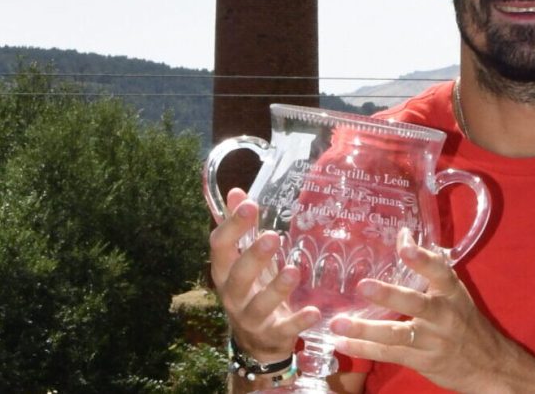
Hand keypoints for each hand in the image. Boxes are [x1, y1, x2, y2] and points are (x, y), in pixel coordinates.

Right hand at [209, 188, 320, 362]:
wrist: (258, 342)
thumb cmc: (253, 290)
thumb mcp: (245, 259)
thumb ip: (243, 228)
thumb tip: (236, 192)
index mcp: (225, 272)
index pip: (220, 247)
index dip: (232, 226)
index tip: (249, 205)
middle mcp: (233, 296)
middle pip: (237, 276)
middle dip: (253, 256)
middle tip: (272, 237)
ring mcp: (251, 318)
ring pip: (259, 304)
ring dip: (276, 288)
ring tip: (292, 270)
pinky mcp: (272, 335)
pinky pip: (284, 329)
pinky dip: (298, 321)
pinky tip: (313, 311)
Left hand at [328, 229, 513, 392]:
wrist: (488, 364)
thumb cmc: (465, 321)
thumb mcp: (454, 292)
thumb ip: (429, 268)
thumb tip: (403, 234)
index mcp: (451, 292)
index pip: (439, 271)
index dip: (422, 258)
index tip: (403, 244)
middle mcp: (444, 315)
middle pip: (416, 304)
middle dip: (389, 295)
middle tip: (362, 286)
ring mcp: (432, 340)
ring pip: (396, 334)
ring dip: (365, 329)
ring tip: (338, 323)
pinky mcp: (421, 361)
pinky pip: (390, 354)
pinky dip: (364, 350)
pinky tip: (342, 344)